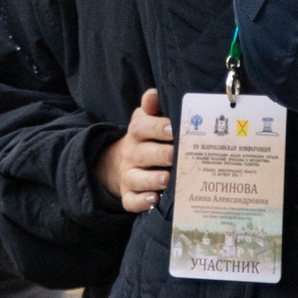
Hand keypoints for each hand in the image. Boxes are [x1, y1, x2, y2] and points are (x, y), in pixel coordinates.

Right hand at [96, 89, 175, 213]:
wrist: (122, 161)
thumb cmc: (147, 138)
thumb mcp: (147, 118)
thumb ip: (152, 106)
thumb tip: (153, 95)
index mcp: (137, 132)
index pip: (141, 127)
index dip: (156, 128)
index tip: (174, 129)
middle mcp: (131, 154)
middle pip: (141, 154)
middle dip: (159, 154)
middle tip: (175, 155)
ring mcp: (128, 175)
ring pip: (136, 178)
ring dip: (151, 179)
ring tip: (167, 179)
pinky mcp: (128, 194)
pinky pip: (130, 200)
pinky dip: (140, 202)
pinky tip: (153, 200)